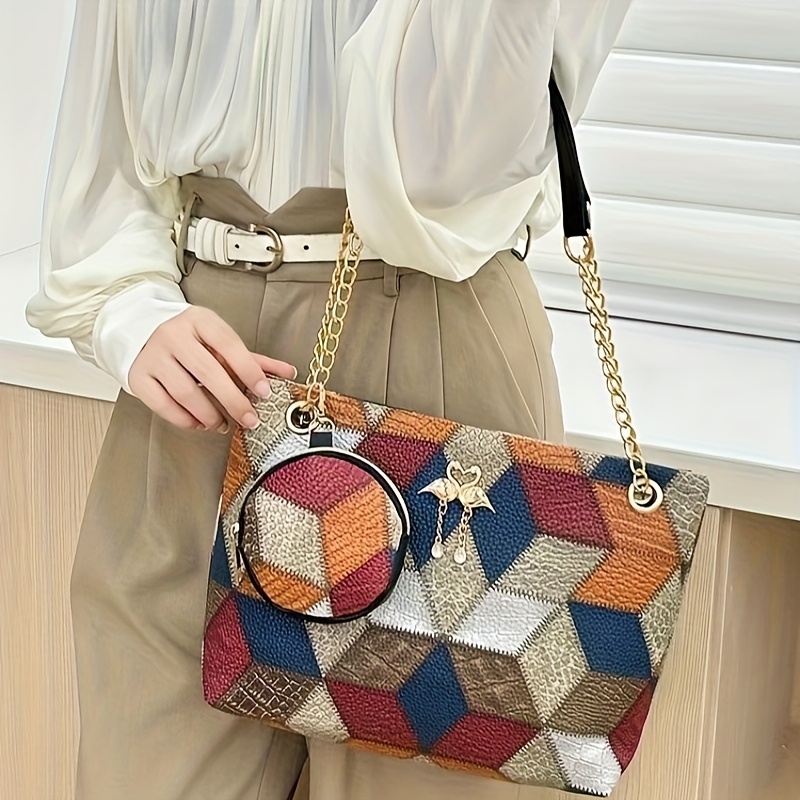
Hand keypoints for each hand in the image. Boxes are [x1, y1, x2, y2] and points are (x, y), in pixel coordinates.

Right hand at [128, 306, 296, 431]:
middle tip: (249, 419)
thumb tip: (288, 373)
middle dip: (234, 401)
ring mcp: (153, 356)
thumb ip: (252, 359)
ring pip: (186, 393)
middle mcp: (174, 335)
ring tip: (223, 424)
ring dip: (210, 415)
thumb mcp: (219, 340)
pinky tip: (199, 423)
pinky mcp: (138, 376)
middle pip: (208, 373)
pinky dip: (185, 420)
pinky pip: (163, 405)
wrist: (139, 328)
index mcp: (200, 321)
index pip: (229, 345)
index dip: (249, 370)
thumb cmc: (189, 338)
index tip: (264, 391)